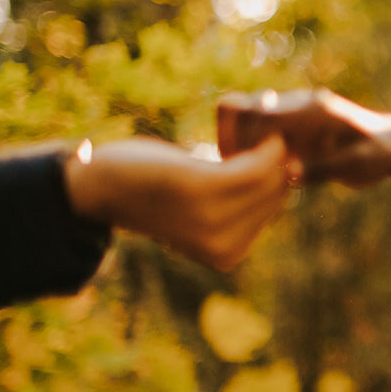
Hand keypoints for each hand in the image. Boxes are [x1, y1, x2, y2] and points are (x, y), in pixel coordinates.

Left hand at [63, 135, 294, 270]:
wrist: (98, 186)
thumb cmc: (153, 189)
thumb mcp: (204, 204)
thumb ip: (241, 199)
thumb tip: (292, 170)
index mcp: (227, 255)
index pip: (275, 208)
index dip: (277, 176)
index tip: (264, 154)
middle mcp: (222, 247)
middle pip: (278, 193)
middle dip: (278, 164)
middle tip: (259, 142)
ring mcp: (213, 221)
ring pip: (271, 178)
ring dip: (271, 152)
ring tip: (253, 138)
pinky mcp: (203, 189)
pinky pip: (256, 165)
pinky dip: (264, 146)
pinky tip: (258, 136)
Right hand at [217, 89, 390, 203]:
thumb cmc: (379, 154)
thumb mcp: (360, 165)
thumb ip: (324, 169)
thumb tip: (286, 173)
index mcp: (314, 111)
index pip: (258, 113)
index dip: (242, 140)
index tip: (247, 169)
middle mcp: (298, 104)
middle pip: (240, 109)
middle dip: (233, 142)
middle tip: (244, 175)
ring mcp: (290, 110)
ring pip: (241, 115)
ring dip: (237, 145)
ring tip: (251, 174)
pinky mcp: (286, 122)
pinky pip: (250, 127)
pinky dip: (246, 149)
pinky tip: (261, 172)